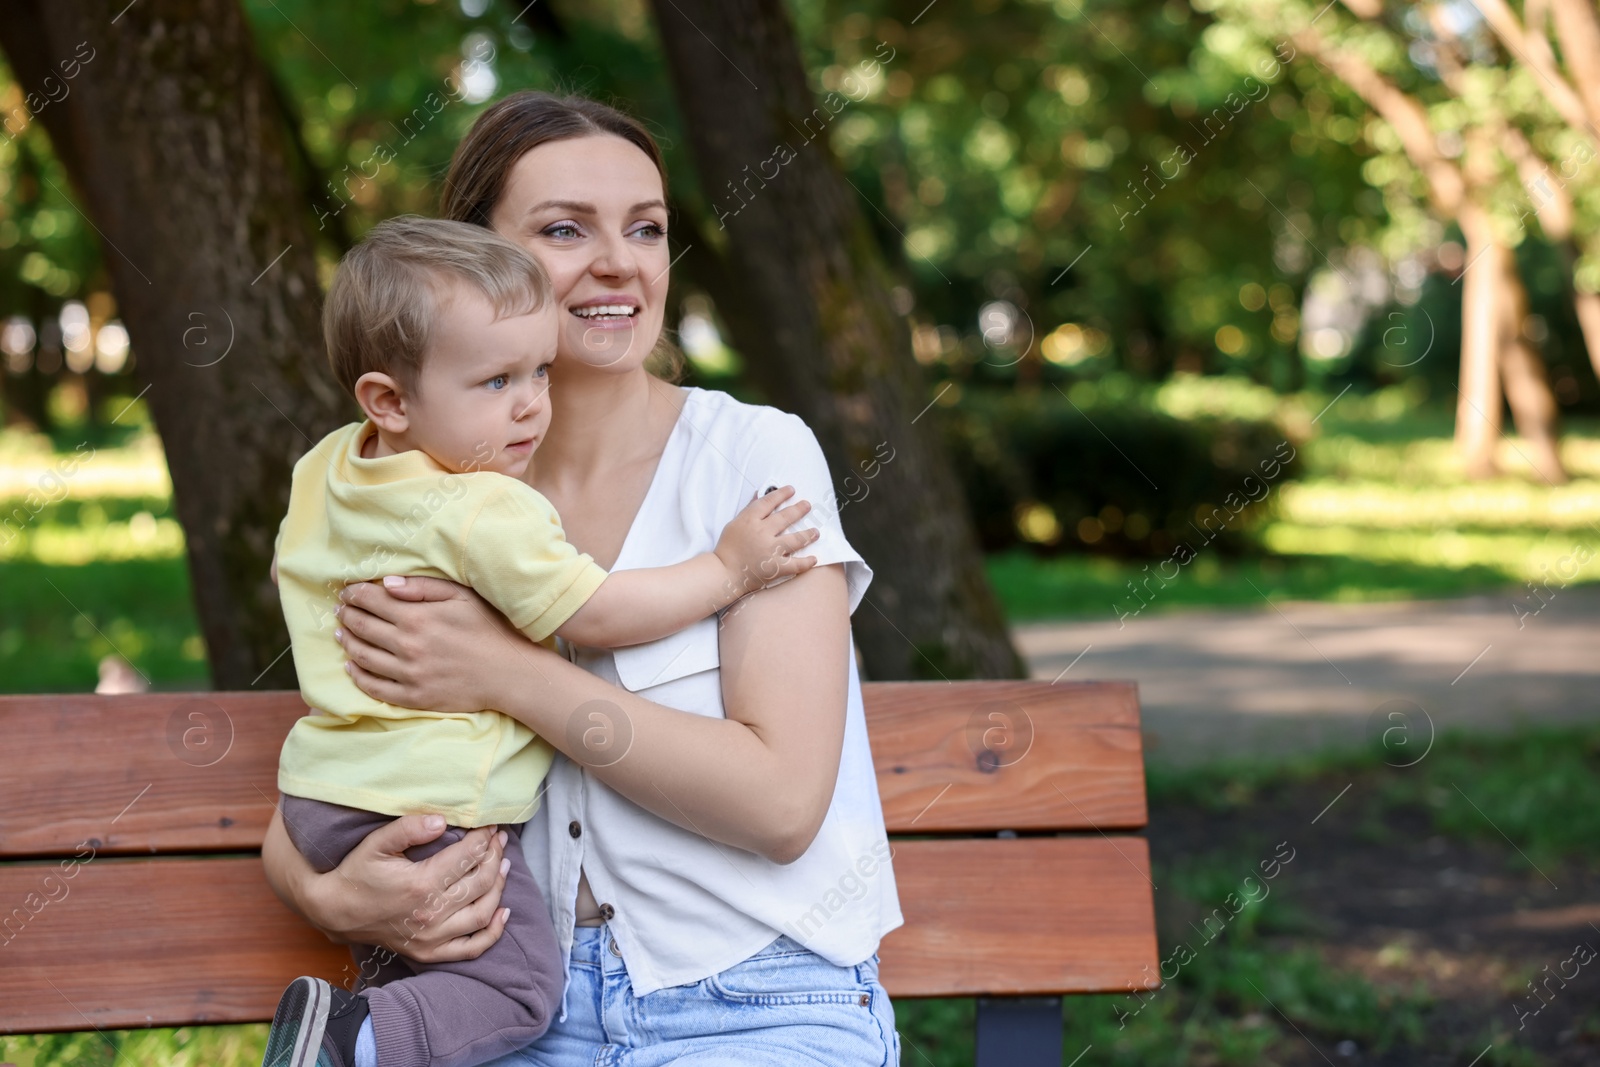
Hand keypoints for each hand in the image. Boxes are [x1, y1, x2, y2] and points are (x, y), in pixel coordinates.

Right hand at [280, 811, 509, 963]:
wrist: (336, 912)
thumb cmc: (358, 873)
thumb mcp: (377, 844)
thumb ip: (409, 828)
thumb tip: (443, 820)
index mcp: (421, 884)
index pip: (467, 857)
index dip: (484, 838)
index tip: (490, 825)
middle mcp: (431, 914)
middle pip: (480, 882)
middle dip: (494, 856)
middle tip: (499, 840)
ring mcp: (432, 938)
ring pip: (483, 912)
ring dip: (499, 887)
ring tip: (503, 865)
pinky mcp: (430, 953)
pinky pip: (472, 948)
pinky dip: (493, 932)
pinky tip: (502, 912)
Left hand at [335, 575, 543, 712]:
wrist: (509, 673)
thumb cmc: (489, 629)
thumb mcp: (462, 597)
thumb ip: (423, 587)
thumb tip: (386, 583)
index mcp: (418, 618)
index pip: (373, 601)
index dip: (355, 594)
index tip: (347, 591)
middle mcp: (407, 646)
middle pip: (362, 627)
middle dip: (347, 615)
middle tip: (340, 610)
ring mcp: (408, 674)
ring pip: (362, 656)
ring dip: (347, 642)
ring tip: (341, 633)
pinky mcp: (413, 697)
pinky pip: (375, 688)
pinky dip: (358, 675)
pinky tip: (352, 666)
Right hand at [713, 485, 818, 597]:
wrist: (723, 573)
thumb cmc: (727, 548)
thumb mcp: (734, 524)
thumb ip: (749, 510)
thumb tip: (760, 494)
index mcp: (750, 520)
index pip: (769, 502)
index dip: (782, 494)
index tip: (791, 490)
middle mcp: (762, 532)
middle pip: (786, 517)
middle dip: (799, 509)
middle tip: (807, 505)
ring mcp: (770, 550)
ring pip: (796, 539)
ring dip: (808, 534)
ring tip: (816, 532)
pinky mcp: (775, 567)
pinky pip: (796, 564)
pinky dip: (806, 562)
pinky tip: (814, 559)